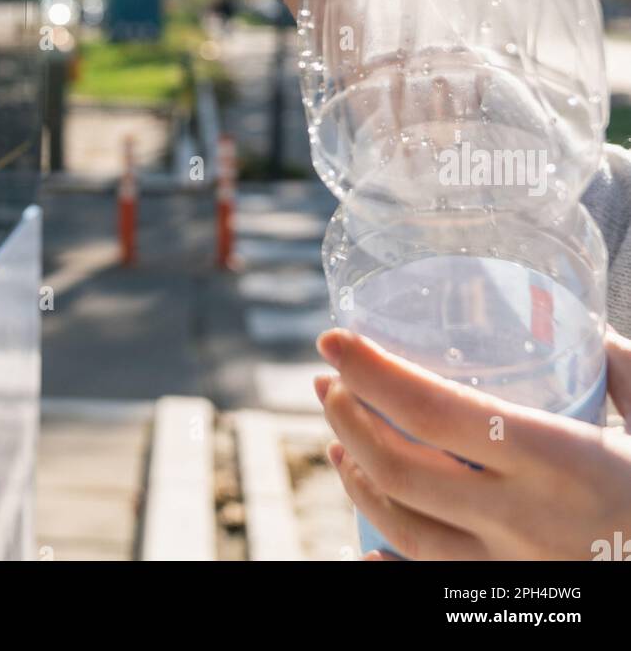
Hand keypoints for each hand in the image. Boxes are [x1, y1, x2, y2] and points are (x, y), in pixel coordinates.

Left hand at [314, 326, 630, 561]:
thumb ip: (624, 369)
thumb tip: (585, 326)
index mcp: (553, 458)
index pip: (432, 409)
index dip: (371, 370)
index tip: (333, 338)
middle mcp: (518, 516)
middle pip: (398, 467)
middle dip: (347, 417)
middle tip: (327, 381)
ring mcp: (509, 568)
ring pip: (400, 525)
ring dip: (355, 475)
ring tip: (338, 437)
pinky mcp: (508, 601)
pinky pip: (425, 576)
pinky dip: (383, 546)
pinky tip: (368, 519)